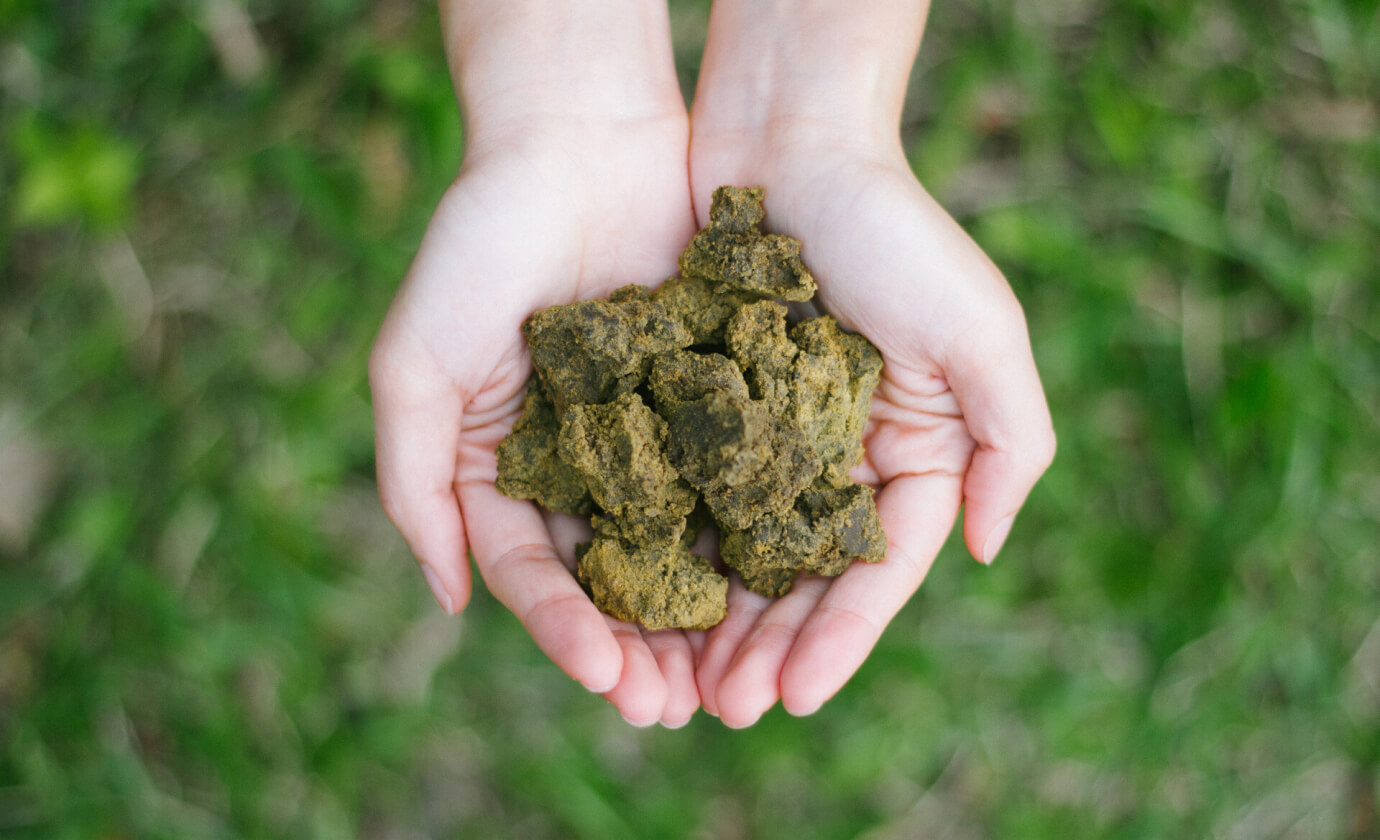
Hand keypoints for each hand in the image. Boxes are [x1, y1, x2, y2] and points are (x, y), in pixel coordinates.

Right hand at [370, 109, 706, 724]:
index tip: (608, 677)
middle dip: (642, 648)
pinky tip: (782, 583)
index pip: (538, 573)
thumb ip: (415, 484)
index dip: (568, 632)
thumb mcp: (416, 367)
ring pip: (685, 544)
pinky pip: (738, 476)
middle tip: (677, 708)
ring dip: (705, 618)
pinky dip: (755, 533)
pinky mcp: (716, 396)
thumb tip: (450, 599)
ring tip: (733, 677)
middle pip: (615, 578)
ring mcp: (652, 432)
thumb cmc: (479, 244)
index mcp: (507, 468)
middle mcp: (583, 462)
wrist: (578, 136)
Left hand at [687, 131, 1055, 725]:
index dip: (840, 639)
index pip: (876, 570)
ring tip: (676, 686)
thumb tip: (989, 551)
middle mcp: (836, 458)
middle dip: (766, 649)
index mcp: (909, 453)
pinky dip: (664, 550)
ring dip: (710, 623)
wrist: (786, 139)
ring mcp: (764, 439)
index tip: (796, 696)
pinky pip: (679, 494)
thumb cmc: (892, 228)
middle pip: (800, 579)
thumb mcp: (980, 329)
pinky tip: (635, 601)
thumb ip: (1010, 442)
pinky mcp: (700, 409)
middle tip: (722, 711)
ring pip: (735, 553)